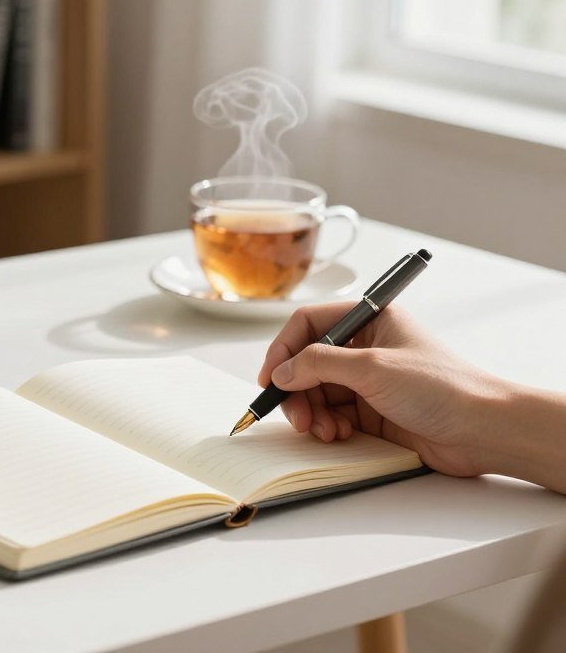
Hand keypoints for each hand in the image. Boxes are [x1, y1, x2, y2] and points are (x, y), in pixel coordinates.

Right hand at [257, 302, 507, 477]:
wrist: (484, 431)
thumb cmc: (444, 387)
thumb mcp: (372, 367)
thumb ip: (319, 364)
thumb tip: (282, 372)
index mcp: (370, 319)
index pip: (309, 324)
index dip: (284, 349)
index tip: (270, 378)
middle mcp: (366, 346)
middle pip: (307, 362)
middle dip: (297, 390)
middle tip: (296, 415)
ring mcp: (368, 380)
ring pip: (317, 391)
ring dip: (312, 412)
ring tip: (323, 430)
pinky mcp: (373, 411)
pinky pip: (333, 414)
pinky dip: (327, 425)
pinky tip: (338, 434)